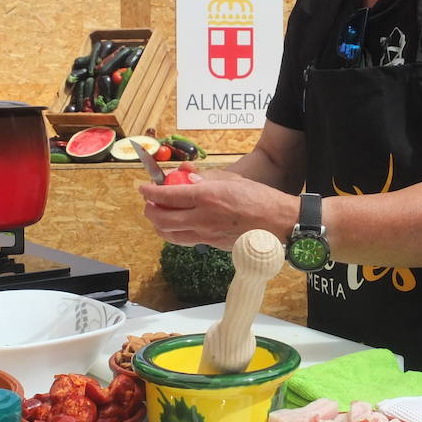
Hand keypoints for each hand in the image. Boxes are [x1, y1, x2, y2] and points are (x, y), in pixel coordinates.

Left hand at [137, 167, 298, 249]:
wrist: (278, 223)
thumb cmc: (259, 198)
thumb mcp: (232, 180)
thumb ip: (206, 179)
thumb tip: (186, 178)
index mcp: (206, 196)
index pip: (167, 195)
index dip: (150, 191)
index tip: (143, 187)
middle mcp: (202, 217)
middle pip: (162, 218)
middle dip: (149, 209)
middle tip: (149, 201)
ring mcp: (206, 234)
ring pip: (169, 234)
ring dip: (158, 224)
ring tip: (159, 213)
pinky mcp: (211, 244)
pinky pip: (185, 239)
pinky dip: (174, 232)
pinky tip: (177, 224)